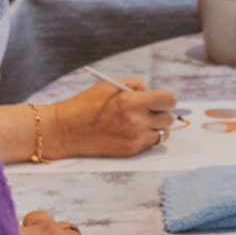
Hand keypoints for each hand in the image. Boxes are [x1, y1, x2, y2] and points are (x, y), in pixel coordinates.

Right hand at [53, 79, 177, 157]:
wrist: (66, 130)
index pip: (169, 100)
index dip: (167, 98)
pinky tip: (134, 131)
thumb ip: (135, 84)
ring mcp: (135, 138)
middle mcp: (137, 121)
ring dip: (157, 126)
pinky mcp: (130, 151)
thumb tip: (151, 90)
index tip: (163, 99)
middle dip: (162, 112)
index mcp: (132, 101)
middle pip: (168, 117)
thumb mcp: (111, 85)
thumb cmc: (87, 104)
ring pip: (163, 133)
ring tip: (144, 121)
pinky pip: (151, 143)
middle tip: (152, 110)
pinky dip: (147, 138)